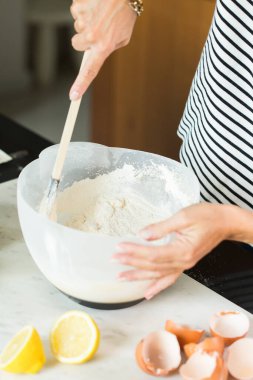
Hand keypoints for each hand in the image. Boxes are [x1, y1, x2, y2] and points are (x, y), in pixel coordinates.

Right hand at [70, 0, 136, 99]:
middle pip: (76, 44)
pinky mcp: (78, 5)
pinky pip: (76, 11)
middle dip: (84, 38)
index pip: (90, 71)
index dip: (81, 85)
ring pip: (77, 26)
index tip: (74, 96)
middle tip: (98, 29)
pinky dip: (84, 8)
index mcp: (104, 46)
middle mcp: (91, 35)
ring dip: (86, 21)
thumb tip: (96, 51)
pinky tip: (95, 4)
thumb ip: (109, 47)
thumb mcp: (123, 36)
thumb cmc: (125, 12)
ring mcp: (83, 20)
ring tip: (100, 13)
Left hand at [112, 203, 232, 299]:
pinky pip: (170, 279)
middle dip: (131, 263)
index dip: (134, 252)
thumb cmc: (207, 216)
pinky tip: (148, 293)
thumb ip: (161, 227)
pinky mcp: (185, 263)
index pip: (152, 255)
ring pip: (158, 275)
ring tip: (122, 277)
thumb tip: (142, 234)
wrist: (225, 222)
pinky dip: (158, 287)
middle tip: (114, 260)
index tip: (119, 248)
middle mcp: (183, 262)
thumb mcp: (183, 217)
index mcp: (182, 251)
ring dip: (139, 276)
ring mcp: (185, 265)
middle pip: (152, 266)